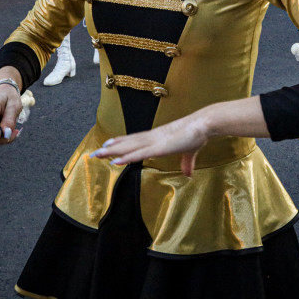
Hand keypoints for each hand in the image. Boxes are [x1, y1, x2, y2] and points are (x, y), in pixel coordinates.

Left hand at [91, 112, 210, 176]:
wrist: (203, 125)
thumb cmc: (197, 135)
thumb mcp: (190, 152)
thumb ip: (187, 163)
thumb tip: (188, 173)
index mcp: (158, 137)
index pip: (135, 139)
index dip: (121, 142)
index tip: (108, 144)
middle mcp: (152, 137)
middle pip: (128, 143)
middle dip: (111, 148)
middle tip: (95, 152)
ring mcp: (154, 142)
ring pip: (129, 148)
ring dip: (113, 152)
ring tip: (98, 154)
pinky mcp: (159, 148)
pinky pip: (139, 154)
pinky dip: (126, 158)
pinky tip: (115, 162)